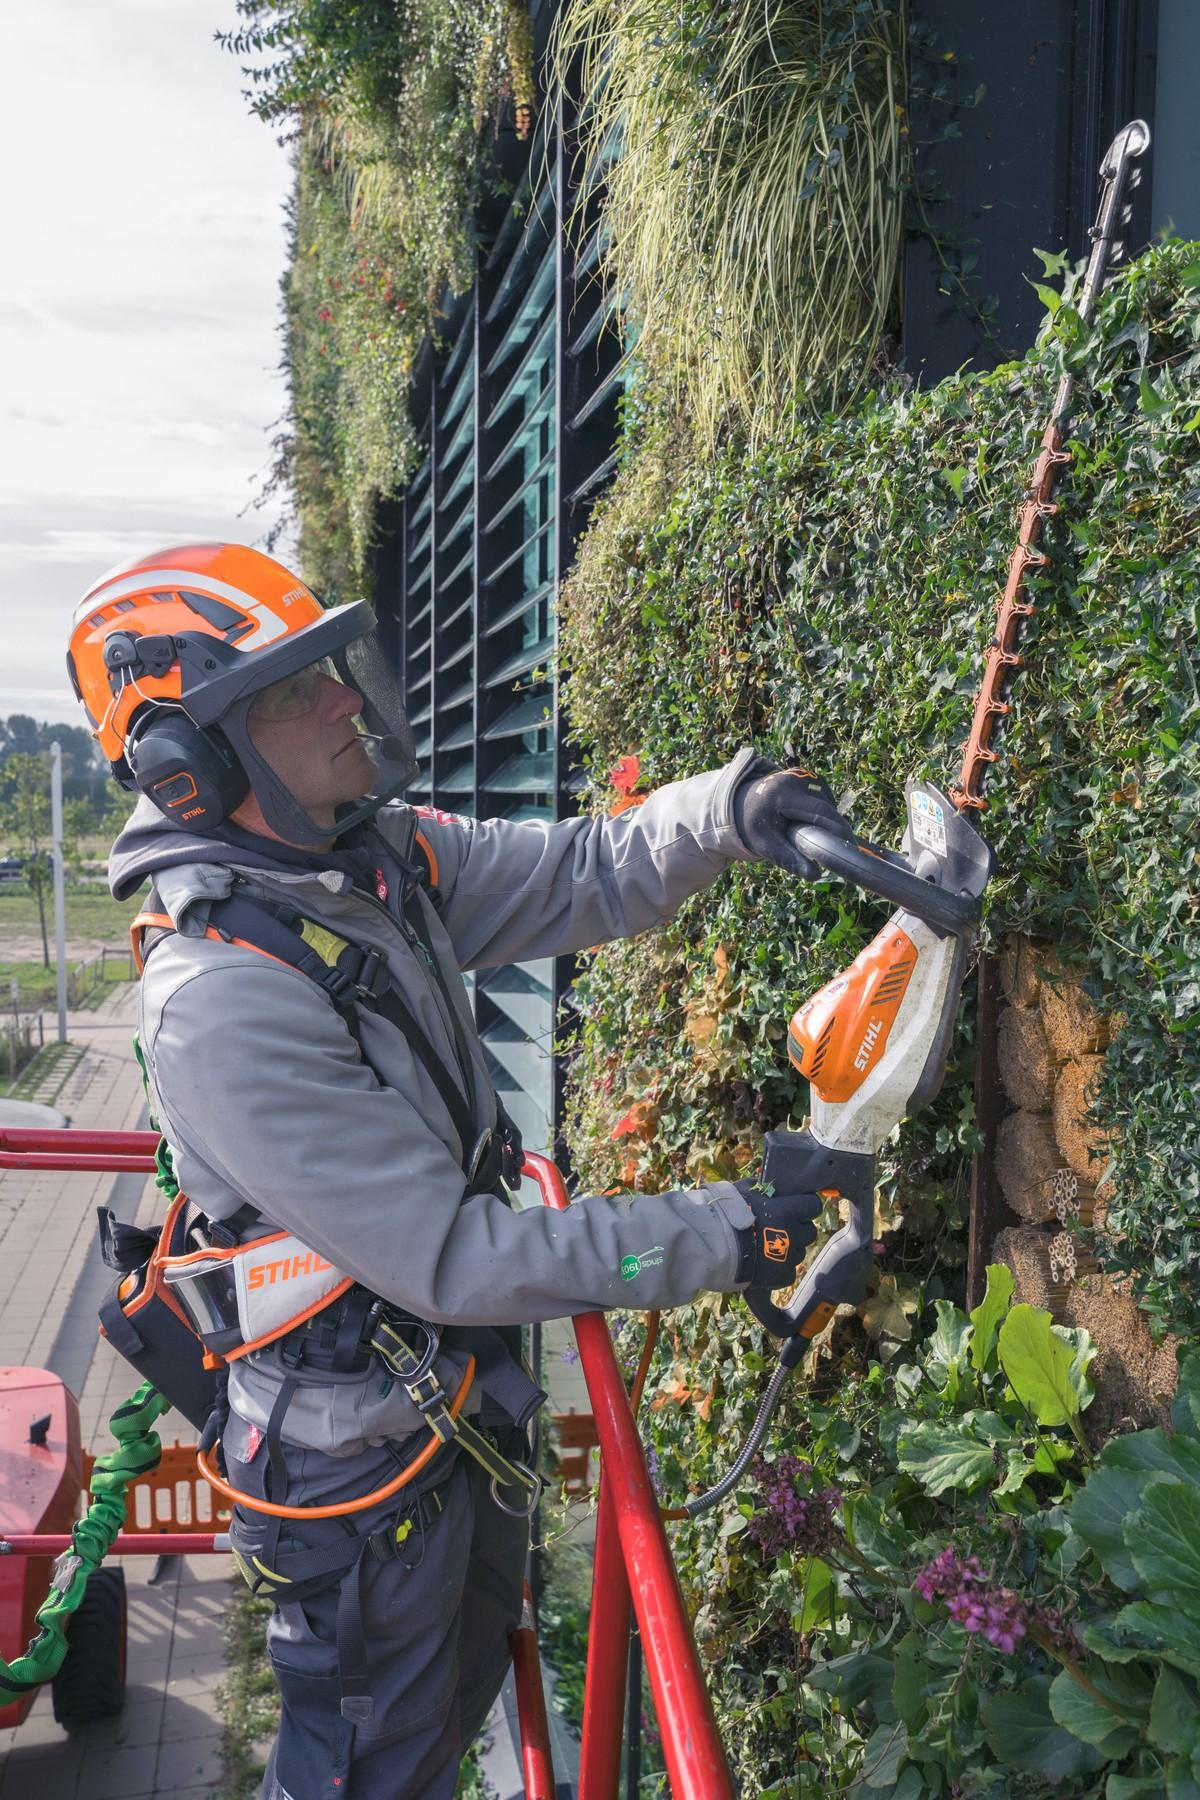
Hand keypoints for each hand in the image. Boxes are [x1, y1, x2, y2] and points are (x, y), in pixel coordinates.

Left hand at [733, 763, 851, 877]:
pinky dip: (822, 812)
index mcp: (782, 794)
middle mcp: (795, 779)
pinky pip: (824, 798)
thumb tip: (814, 875)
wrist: (744, 801)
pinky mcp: (809, 777)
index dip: (837, 828)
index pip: (818, 811)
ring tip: (814, 834)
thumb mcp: (765, 844)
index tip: (848, 845)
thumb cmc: (754, 824)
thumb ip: (788, 859)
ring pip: (828, 802)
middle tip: (837, 849)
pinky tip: (810, 821)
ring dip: (827, 820)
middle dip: (834, 828)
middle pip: (826, 806)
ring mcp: (803, 775)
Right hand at [733, 1182, 822, 1287]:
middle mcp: (792, 1234)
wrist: (711, 1246)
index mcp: (786, 1211)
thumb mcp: (746, 1190)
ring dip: (790, 1248)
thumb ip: (766, 1189)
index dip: (805, 1206)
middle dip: (799, 1228)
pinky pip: (789, 1272)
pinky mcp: (781, 1277)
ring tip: (768, 1247)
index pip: (813, 1205)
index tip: (796, 1207)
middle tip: (781, 1228)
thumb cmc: (726, 1213)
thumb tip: (776, 1188)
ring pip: (800, 1252)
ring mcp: (788, 1258)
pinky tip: (765, 1263)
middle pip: (810, 1231)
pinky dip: (780, 1268)